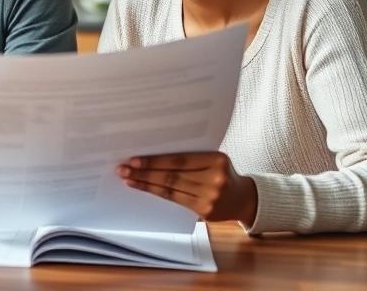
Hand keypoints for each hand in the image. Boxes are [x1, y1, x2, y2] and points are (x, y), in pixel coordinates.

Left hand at [116, 152, 257, 223]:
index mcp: (217, 160)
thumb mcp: (213, 159)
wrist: (243, 199)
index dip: (155, 161)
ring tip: (128, 178)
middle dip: (145, 172)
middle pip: (172, 175)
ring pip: (171, 189)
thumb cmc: (222, 173)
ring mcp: (210, 198)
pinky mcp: (205, 212)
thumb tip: (153, 155)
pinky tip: (143, 188)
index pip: (180, 160)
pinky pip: (175, 200)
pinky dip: (157, 193)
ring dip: (146, 184)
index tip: (134, 159)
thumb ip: (190, 158)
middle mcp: (215, 179)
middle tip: (123, 169)